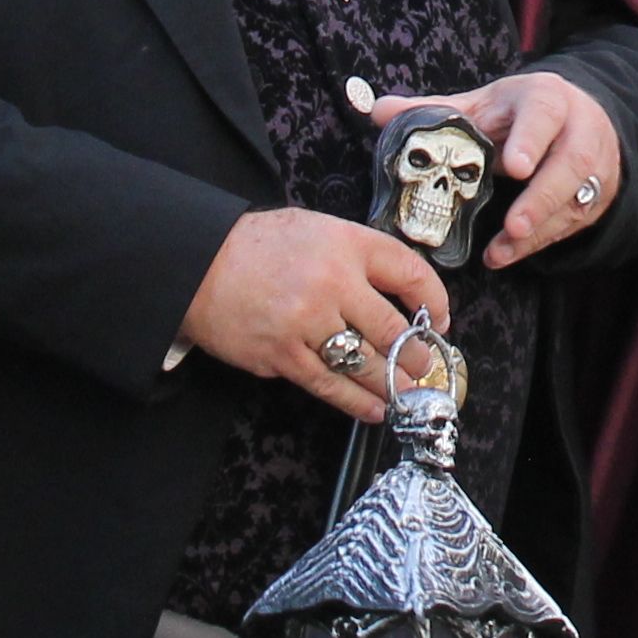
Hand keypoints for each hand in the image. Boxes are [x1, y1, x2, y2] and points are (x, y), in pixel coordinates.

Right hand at [181, 207, 448, 418]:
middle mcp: (332, 283)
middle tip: (428, 366)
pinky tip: (375, 408)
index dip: (434, 300)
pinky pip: (331, 385)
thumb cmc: (259, 246)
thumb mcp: (317, 229)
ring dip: (394, 383)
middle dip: (418, 355)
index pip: (409, 272)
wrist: (198, 264)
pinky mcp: (283, 356)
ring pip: (367, 364)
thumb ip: (357, 254)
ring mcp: (307, 323)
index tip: (440, 318)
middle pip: (393, 328)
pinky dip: (358, 402)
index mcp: (347, 244)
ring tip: (409, 391)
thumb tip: (397, 289)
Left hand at [365, 73, 620, 268]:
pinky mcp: (595, 196)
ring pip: (576, 198)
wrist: (581, 118)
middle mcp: (578, 128)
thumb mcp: (482, 105)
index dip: (531, 139)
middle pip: (571, 161)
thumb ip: (435, 110)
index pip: (544, 113)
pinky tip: (505, 254)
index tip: (514, 167)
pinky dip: (539, 242)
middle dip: (543, 196)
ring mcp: (594, 164)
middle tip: (514, 225)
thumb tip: (376, 110)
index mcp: (546, 98)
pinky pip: (572, 223)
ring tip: (503, 248)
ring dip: (540, 227)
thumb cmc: (519, 114)